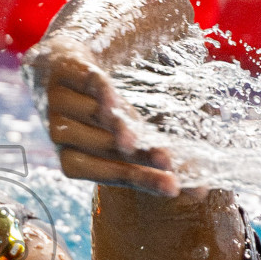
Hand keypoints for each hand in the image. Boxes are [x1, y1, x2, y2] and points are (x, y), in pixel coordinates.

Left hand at [29, 39, 181, 196]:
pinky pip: (83, 83)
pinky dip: (98, 91)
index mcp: (72, 158)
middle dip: (136, 155)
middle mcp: (61, 134)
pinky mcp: (64, 71)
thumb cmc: (96, 115)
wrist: (58, 65)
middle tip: (168, 161)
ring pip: (92, 116)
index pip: (108, 174)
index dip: (140, 180)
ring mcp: (58, 102)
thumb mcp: (123, 141)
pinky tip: (113, 98)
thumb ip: (154, 163)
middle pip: (103, 147)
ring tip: (138, 137)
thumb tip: (202, 194)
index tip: (173, 187)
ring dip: (116, 125)